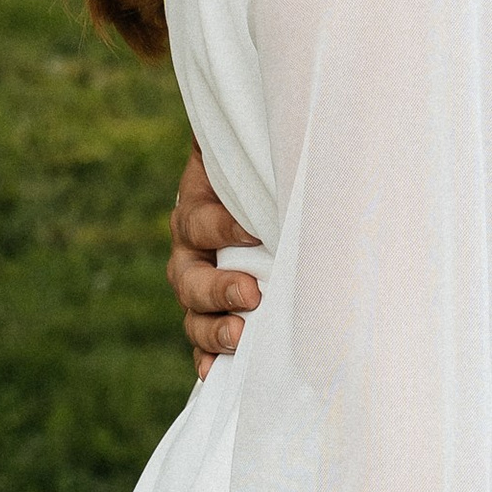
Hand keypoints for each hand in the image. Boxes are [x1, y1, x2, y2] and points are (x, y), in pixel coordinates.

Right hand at [168, 144, 261, 376]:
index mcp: (198, 203)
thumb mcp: (260, 150)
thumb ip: (267, 144)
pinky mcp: (213, 310)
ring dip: (213, 329)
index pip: (201, 220)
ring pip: (193, 312)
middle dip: (219, 288)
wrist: (260, 184)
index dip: (222, 226)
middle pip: (190, 275)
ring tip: (239, 337)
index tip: (255, 230)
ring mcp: (199, 282)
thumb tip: (301, 119)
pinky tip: (216, 373)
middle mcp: (191, 247)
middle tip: (251, 294)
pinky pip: (202, 340)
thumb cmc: (268, 164)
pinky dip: (208, 357)